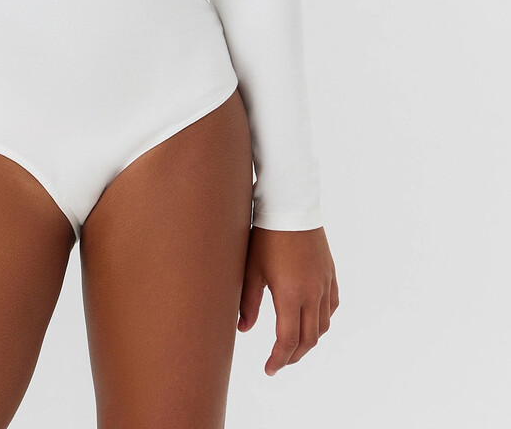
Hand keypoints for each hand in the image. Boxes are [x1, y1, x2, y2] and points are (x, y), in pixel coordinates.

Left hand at [237, 225, 338, 375]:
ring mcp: (325, 284)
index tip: (269, 369)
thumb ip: (247, 302)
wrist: (291, 205)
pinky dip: (322, 320)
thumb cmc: (266, 234)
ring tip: (293, 344)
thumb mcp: (251, 269)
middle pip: (309, 339)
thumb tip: (243, 329)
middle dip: (293, 355)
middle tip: (279, 361)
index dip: (279, 359)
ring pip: (323, 325)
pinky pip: (332, 306)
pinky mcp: (330, 273)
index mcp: (291, 295)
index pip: (288, 341)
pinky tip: (311, 319)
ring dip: (309, 340)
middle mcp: (313, 293)